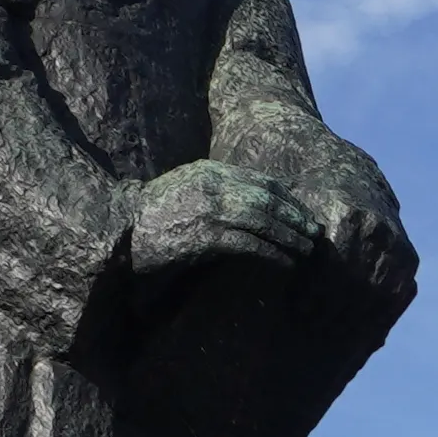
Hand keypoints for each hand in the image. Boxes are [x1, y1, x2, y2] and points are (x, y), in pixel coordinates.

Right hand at [131, 156, 319, 271]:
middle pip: (268, 199)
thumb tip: (254, 204)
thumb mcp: (189, 188)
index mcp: (212, 172)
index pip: (262, 181)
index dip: (288, 198)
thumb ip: (219, 190)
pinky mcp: (205, 237)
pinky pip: (249, 244)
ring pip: (263, 220)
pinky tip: (285, 264)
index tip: (304, 213)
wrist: (123, 229)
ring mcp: (210, 210)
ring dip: (290, 236)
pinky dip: (272, 254)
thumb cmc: (156, 213)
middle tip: (314, 232)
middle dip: (295, 216)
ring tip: (306, 250)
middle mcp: (214, 186)